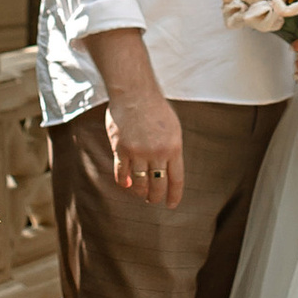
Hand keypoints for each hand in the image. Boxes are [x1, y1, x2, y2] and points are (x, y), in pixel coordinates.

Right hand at [105, 81, 185, 202]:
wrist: (135, 93)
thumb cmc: (155, 109)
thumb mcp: (173, 128)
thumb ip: (171, 149)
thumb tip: (168, 171)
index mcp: (174, 147)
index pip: (176, 179)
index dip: (174, 195)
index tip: (171, 204)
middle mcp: (157, 152)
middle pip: (158, 185)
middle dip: (156, 197)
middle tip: (153, 200)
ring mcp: (138, 152)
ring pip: (140, 183)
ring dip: (140, 192)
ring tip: (140, 193)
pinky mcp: (121, 149)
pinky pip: (122, 174)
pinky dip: (124, 182)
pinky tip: (126, 185)